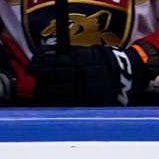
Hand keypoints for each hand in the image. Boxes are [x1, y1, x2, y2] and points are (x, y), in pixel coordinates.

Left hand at [28, 44, 148, 105]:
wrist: (126, 75)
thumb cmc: (104, 61)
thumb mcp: (86, 52)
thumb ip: (66, 55)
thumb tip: (45, 55)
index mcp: (77, 65)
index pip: (50, 67)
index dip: (38, 67)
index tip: (32, 66)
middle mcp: (78, 80)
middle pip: (49, 82)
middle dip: (39, 79)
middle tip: (35, 76)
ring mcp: (81, 94)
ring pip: (54, 95)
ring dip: (44, 92)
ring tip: (41, 88)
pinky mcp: (85, 104)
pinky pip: (63, 106)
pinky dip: (53, 103)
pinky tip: (49, 99)